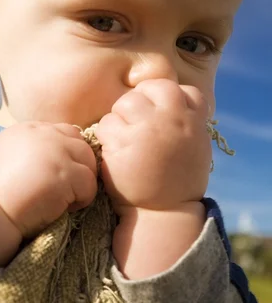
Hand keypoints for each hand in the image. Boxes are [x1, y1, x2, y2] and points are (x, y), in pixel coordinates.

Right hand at [0, 122, 96, 238]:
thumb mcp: (7, 157)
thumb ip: (31, 149)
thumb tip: (56, 157)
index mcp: (28, 129)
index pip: (65, 133)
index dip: (67, 156)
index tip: (56, 176)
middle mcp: (43, 134)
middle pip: (81, 145)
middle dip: (79, 169)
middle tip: (64, 191)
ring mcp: (56, 151)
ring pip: (89, 163)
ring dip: (81, 185)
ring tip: (62, 200)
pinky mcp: (65, 173)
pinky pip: (90, 185)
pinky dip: (82, 200)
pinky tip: (62, 208)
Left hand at [95, 79, 211, 212]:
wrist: (163, 213)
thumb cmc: (178, 183)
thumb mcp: (196, 146)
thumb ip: (186, 121)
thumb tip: (175, 99)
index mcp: (192, 119)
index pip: (175, 88)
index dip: (161, 98)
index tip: (156, 116)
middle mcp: (170, 119)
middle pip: (147, 90)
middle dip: (137, 104)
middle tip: (136, 128)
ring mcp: (145, 130)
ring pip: (123, 104)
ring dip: (120, 119)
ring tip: (125, 141)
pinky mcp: (121, 143)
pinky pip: (106, 125)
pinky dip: (106, 137)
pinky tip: (115, 153)